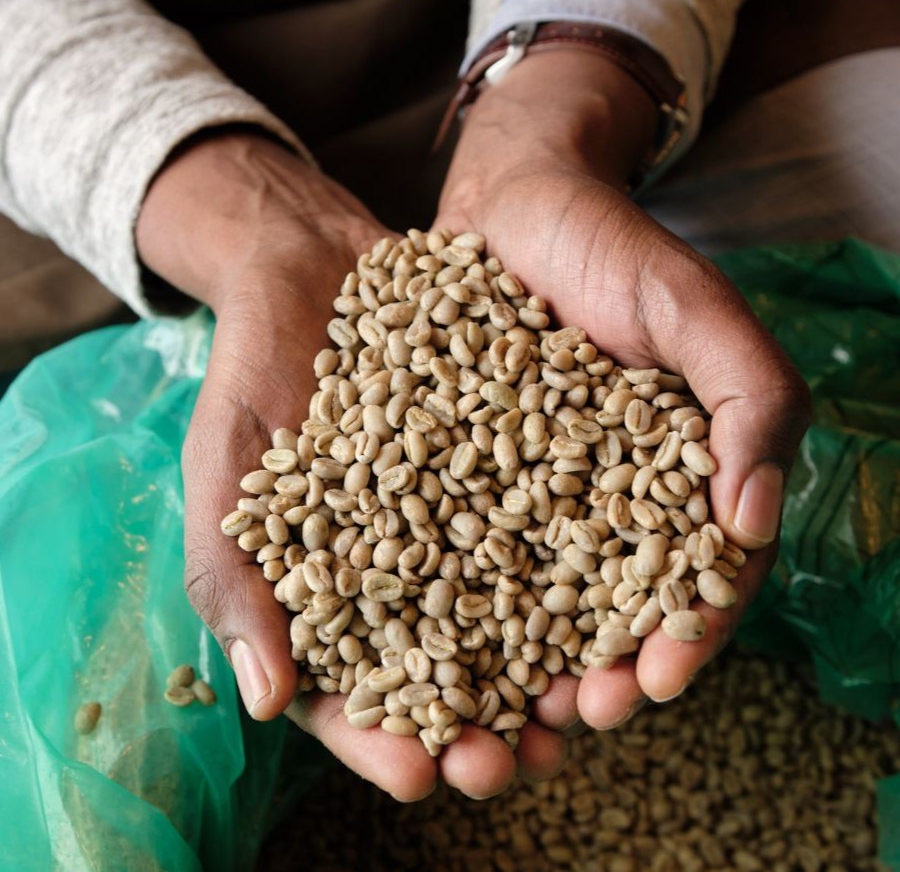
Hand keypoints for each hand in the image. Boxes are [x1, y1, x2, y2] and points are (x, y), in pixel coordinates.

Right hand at [136, 132, 565, 798]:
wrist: (310, 272)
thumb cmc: (251, 379)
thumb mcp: (227, 475)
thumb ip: (234, 578)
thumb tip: (263, 701)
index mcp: (336, 593)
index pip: (357, 693)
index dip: (384, 742)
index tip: (418, 776)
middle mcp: (412, 569)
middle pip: (450, 673)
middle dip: (484, 727)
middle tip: (518, 767)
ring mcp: (466, 519)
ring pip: (513, 615)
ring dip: (549, 669)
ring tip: (584, 707)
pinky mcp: (512, 465)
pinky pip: (551, 522)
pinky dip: (582, 561)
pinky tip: (618, 598)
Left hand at [436, 52, 810, 730]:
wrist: (515, 198)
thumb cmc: (614, 248)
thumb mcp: (696, 311)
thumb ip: (750, 402)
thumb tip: (753, 523)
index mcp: (669, 480)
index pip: (685, 582)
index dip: (675, 639)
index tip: (648, 683)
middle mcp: (595, 500)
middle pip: (600, 611)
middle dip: (586, 676)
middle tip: (563, 725)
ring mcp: (521, 490)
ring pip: (523, 597)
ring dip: (512, 664)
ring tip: (490, 720)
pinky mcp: (454, 469)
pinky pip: (449, 542)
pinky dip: (442, 596)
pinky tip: (419, 640)